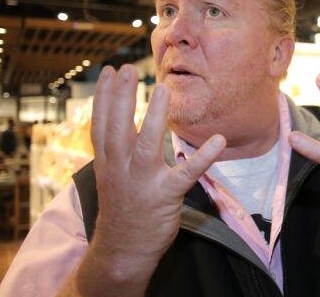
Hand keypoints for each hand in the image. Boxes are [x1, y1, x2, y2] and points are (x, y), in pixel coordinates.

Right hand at [85, 64, 223, 282]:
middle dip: (121, 98)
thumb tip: (120, 117)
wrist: (124, 250)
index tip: (108, 71)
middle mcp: (121, 169)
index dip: (103, 97)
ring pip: (147, 145)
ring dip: (154, 117)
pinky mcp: (166, 196)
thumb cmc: (123, 207)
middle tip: (126, 69)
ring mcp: (143, 183)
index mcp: (107, 162)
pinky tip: (218, 140)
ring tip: (163, 90)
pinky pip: (187, 174)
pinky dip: (203, 158)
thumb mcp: (110, 175)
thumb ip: (115, 148)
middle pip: (118, 129)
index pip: (101, 125)